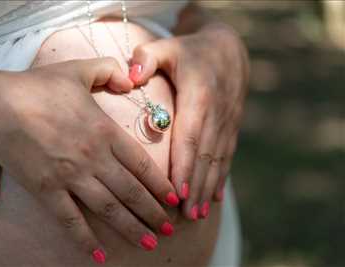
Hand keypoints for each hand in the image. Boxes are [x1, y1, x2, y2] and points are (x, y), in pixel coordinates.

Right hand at [0, 58, 178, 262]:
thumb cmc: (39, 88)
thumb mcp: (79, 69)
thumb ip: (110, 71)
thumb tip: (131, 81)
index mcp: (104, 131)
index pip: (141, 164)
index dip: (159, 184)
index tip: (173, 199)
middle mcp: (93, 158)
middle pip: (130, 191)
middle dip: (153, 212)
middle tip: (171, 229)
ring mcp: (71, 177)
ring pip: (109, 209)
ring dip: (131, 228)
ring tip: (151, 243)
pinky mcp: (48, 191)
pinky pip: (70, 220)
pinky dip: (85, 239)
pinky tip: (100, 255)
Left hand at [129, 24, 248, 219]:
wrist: (229, 49)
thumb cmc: (189, 51)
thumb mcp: (167, 46)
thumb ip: (147, 57)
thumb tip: (132, 77)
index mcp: (199, 95)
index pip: (191, 136)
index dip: (185, 165)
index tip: (178, 193)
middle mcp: (217, 113)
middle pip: (205, 156)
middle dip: (196, 187)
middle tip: (185, 216)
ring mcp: (228, 122)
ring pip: (218, 160)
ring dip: (208, 188)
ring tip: (197, 215)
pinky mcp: (232, 127)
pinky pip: (227, 156)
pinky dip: (220, 178)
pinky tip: (214, 199)